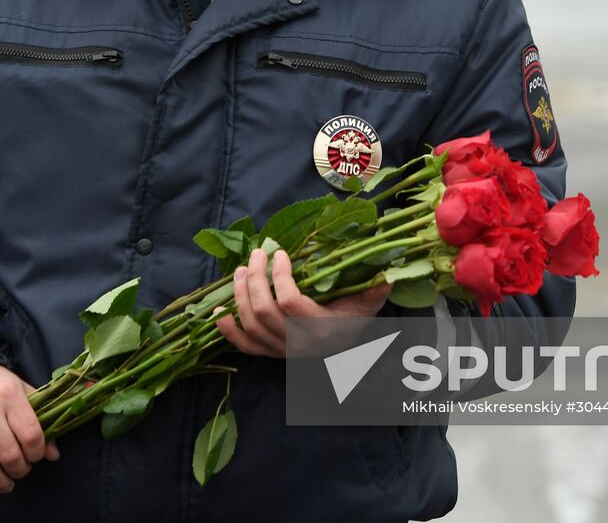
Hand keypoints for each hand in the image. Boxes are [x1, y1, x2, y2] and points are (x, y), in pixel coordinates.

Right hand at [0, 362, 59, 498]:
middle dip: (20, 470)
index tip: (35, 456)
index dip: (37, 453)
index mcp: (9, 394)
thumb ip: (39, 420)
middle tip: (21, 470)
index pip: (30, 434)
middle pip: (8, 454)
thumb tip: (53, 454)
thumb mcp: (21, 391)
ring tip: (6, 483)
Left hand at [214, 248, 391, 357]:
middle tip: (256, 255)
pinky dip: (227, 329)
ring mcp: (282, 352)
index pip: (291, 304)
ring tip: (240, 270)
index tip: (279, 253)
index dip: (279, 277)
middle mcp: (300, 345)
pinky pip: (243, 346)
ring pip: (250, 325)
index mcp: (323, 329)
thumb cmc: (356, 317)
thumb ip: (376, 286)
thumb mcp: (369, 301)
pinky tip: (219, 310)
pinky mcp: (270, 355)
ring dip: (239, 295)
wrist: (346, 348)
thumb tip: (388, 271)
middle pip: (264, 312)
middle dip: (254, 279)